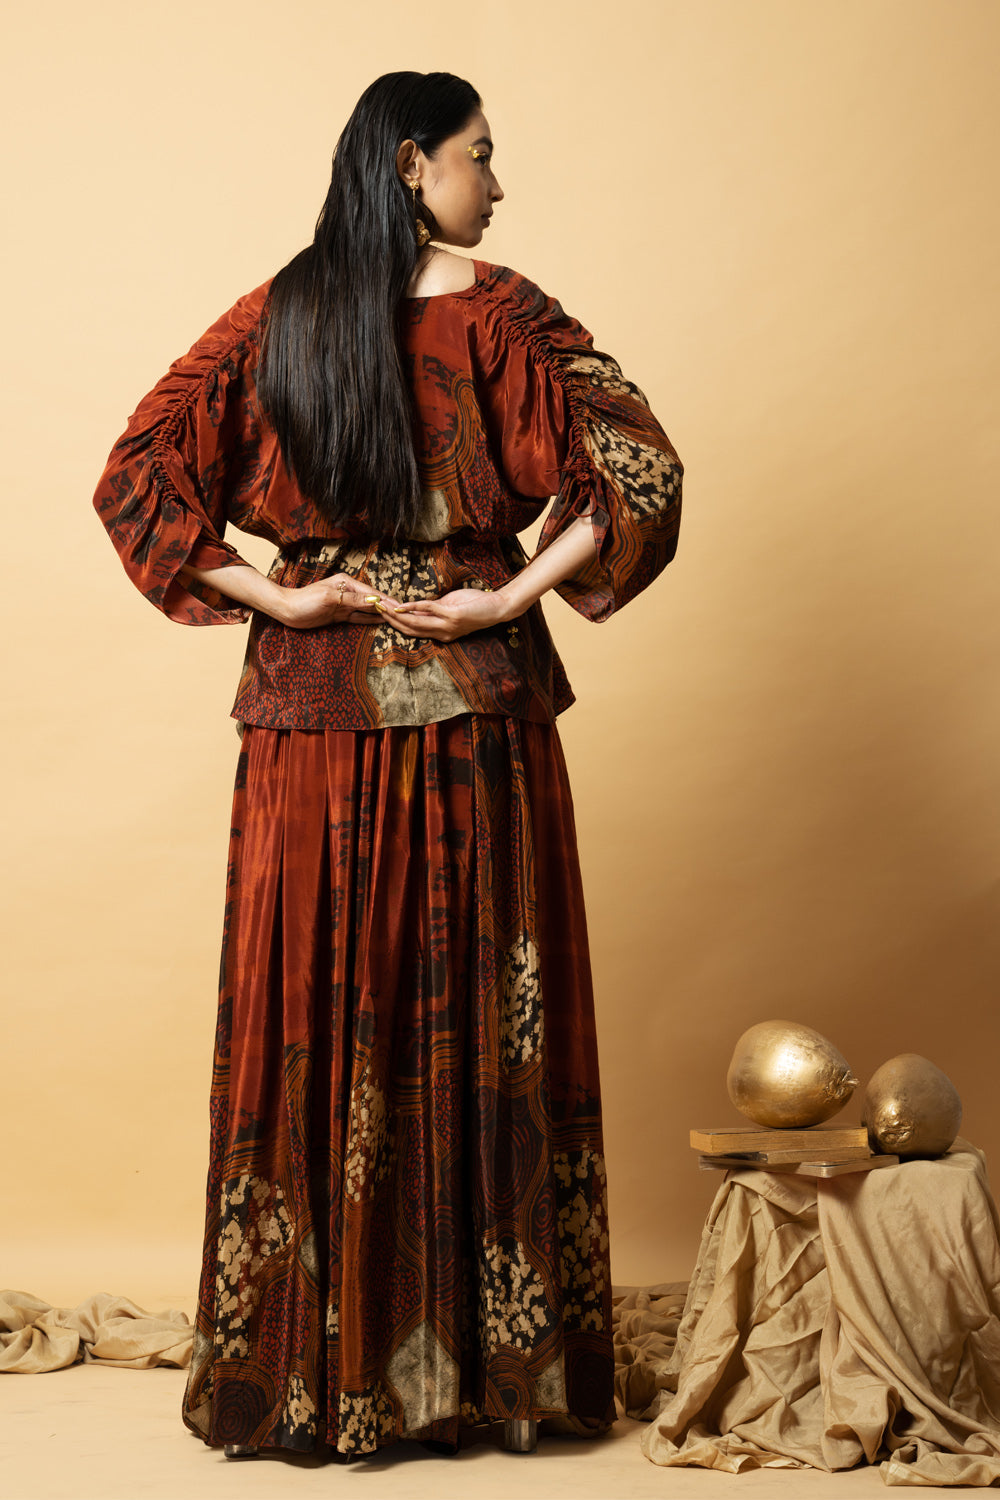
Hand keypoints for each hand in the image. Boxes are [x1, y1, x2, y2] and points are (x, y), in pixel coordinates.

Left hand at [275, 574, 401, 629]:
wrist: (287, 610)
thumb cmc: (305, 601)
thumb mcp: (330, 598)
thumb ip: (353, 600)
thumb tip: (374, 601)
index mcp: (347, 583)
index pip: (372, 593)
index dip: (387, 601)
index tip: (401, 607)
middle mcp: (348, 592)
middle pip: (373, 600)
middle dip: (388, 607)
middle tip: (405, 614)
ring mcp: (345, 604)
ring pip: (368, 609)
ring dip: (381, 614)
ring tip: (398, 619)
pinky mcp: (340, 615)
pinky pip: (359, 617)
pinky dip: (370, 619)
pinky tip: (381, 622)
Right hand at [377, 586, 514, 642]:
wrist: (498, 607)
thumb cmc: (475, 606)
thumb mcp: (450, 609)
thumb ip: (434, 610)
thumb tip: (415, 607)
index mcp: (441, 634)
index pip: (413, 632)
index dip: (395, 624)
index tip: (381, 614)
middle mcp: (442, 633)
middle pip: (410, 629)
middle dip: (391, 620)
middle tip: (375, 610)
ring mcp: (447, 626)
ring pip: (416, 623)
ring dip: (397, 615)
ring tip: (383, 607)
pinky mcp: (452, 615)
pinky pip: (429, 610)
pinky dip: (414, 607)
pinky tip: (402, 605)